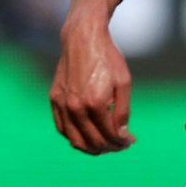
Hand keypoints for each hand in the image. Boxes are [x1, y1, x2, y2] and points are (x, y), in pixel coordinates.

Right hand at [51, 9, 135, 154]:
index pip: (109, 135)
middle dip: (110, 147)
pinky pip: (63, 128)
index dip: (122, 142)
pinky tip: (87, 135)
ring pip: (75, 140)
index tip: (131, 141)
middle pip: (93, 141)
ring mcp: (62, 104)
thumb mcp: (124, 83)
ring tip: (105, 145)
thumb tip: (122, 136)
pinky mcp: (54, 99)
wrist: (83, 38)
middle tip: (121, 144)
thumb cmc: (107, 58)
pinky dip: (75, 137)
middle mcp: (75, 107)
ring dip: (92, 147)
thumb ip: (123, 111)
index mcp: (95, 103)